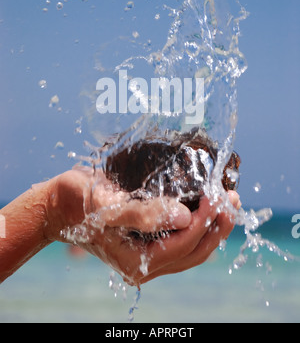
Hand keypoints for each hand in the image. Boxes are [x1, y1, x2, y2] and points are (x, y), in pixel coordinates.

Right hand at [46, 166, 239, 286]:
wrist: (58, 208)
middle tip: (232, 199)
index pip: (182, 245)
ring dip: (211, 228)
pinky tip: (206, 211)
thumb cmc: (77, 202)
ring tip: (227, 204)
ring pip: (190, 251)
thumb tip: (183, 216)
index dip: (205, 221)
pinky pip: (180, 244)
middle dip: (216, 226)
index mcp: (134, 261)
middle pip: (193, 252)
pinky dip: (197, 228)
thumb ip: (142, 213)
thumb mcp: (105, 204)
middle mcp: (143, 266)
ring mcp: (145, 259)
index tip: (218, 195)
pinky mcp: (146, 246)